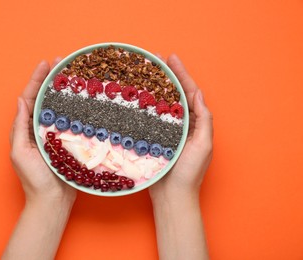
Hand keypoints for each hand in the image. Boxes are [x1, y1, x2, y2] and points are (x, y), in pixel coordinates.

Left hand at [9, 60, 76, 203]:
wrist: (53, 200)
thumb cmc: (34, 179)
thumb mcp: (20, 152)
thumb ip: (20, 128)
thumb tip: (21, 101)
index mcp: (27, 129)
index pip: (30, 99)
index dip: (36, 80)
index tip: (45, 64)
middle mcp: (41, 128)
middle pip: (45, 99)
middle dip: (51, 80)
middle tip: (61, 63)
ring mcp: (56, 134)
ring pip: (60, 107)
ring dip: (64, 90)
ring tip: (72, 75)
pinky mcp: (69, 141)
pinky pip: (72, 120)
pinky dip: (76, 108)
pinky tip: (83, 99)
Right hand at [149, 54, 212, 199]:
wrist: (172, 196)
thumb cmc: (189, 173)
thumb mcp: (203, 146)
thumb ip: (204, 120)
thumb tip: (198, 95)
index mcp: (196, 124)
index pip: (189, 93)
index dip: (181, 74)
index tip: (171, 58)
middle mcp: (182, 125)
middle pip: (174, 95)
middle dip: (167, 76)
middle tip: (156, 59)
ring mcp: (167, 131)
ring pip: (161, 104)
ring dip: (155, 88)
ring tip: (146, 72)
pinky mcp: (154, 138)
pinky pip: (150, 118)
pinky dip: (145, 106)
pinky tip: (137, 97)